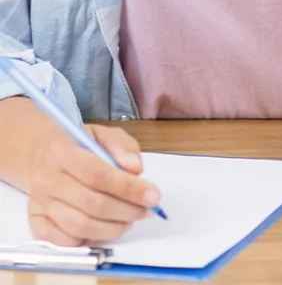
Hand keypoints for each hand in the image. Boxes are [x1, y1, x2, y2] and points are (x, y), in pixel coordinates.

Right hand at [27, 124, 159, 245]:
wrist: (42, 156)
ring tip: (130, 220)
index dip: (128, 187)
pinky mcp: (36, 222)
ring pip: (78, 226)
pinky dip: (88, 238)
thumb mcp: (103, 134)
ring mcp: (40, 203)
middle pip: (91, 203)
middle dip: (126, 210)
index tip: (153, 196)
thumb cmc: (79, 145)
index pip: (98, 174)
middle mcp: (47, 179)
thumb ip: (123, 146)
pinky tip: (105, 228)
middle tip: (147, 210)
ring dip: (111, 228)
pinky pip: (63, 240)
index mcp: (63, 152)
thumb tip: (137, 169)